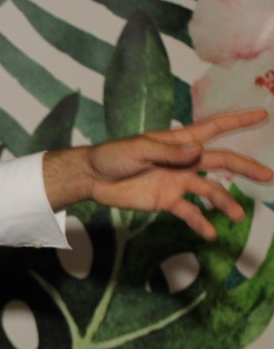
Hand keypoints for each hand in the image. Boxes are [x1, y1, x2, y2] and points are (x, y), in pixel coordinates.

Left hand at [44, 108, 272, 239]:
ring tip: (238, 215)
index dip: (238, 121)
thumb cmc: (113, 156)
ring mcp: (177, 181)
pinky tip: (210, 233)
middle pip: (221, 162)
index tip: (262, 115)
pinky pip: (188, 211)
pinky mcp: (166, 200)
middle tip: (268, 176)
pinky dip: (199, 221)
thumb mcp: (139, 149)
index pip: (214, 128)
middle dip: (245, 167)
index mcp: (179, 142)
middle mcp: (184, 161)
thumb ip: (168, 152)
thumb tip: (198, 151)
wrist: (93, 178)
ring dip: (224, 202)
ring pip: (209, 190)